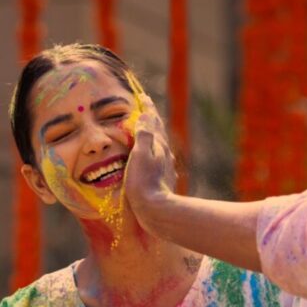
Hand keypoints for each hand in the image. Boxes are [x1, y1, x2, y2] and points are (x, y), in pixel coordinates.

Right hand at [124, 94, 176, 233]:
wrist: (156, 210)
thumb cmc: (144, 182)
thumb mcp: (140, 155)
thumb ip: (144, 134)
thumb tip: (148, 114)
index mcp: (158, 146)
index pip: (153, 122)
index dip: (148, 108)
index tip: (144, 97)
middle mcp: (165, 154)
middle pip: (159, 132)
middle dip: (152, 120)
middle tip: (147, 110)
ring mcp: (166, 167)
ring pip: (160, 146)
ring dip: (154, 136)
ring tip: (149, 131)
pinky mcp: (164, 179)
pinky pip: (159, 159)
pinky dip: (154, 152)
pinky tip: (155, 159)